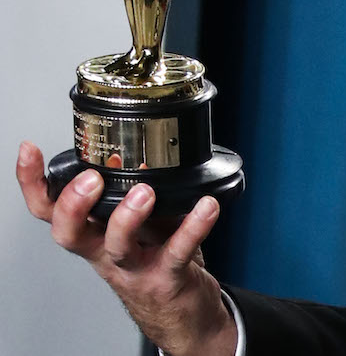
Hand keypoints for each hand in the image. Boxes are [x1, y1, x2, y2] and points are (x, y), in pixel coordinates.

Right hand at [16, 142, 237, 355]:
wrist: (182, 311)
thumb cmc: (158, 259)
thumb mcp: (137, 222)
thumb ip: (133, 190)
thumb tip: (140, 143)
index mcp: (93, 234)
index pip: (50, 211)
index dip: (32, 184)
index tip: (29, 151)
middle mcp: (105, 252)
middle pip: (69, 233)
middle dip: (72, 205)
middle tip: (90, 179)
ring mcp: (134, 267)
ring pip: (117, 245)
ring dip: (128, 217)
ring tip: (145, 192)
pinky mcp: (167, 277)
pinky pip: (178, 251)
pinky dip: (194, 227)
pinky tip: (207, 207)